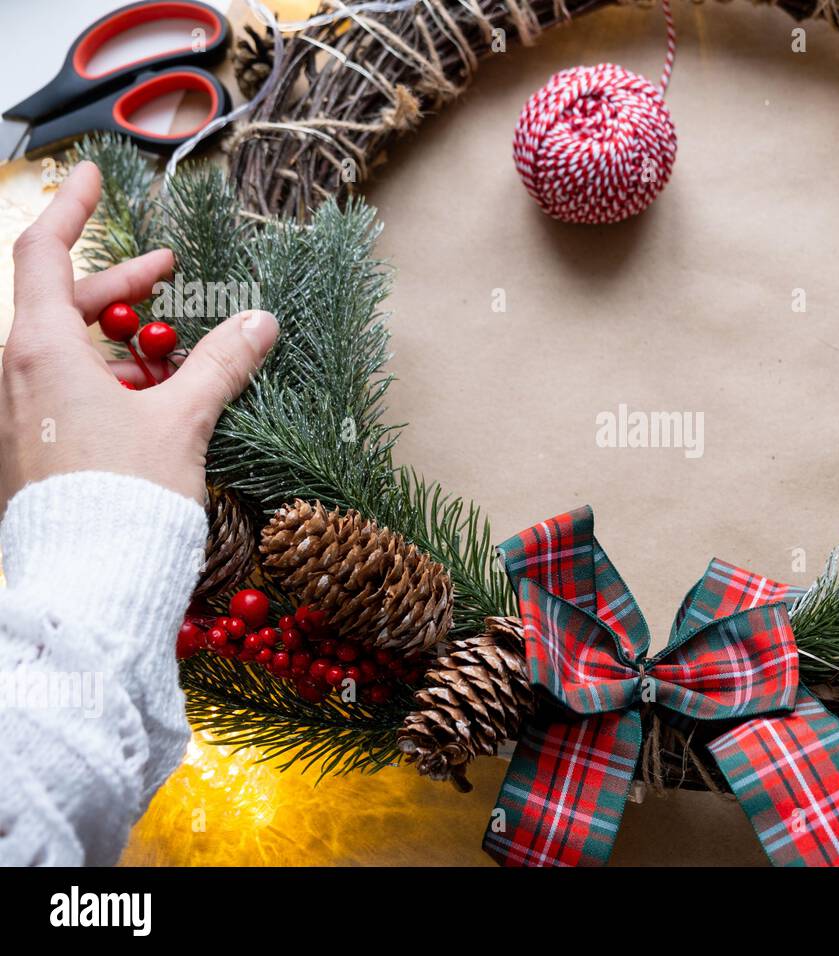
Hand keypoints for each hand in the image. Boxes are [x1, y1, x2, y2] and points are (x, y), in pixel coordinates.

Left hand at [1, 161, 277, 508]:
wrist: (89, 584)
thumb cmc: (127, 496)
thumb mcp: (182, 421)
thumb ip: (219, 365)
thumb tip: (259, 323)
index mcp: (41, 352)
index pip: (41, 252)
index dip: (70, 208)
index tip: (91, 177)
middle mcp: (16, 378)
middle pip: (57, 303)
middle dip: (116, 283)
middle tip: (165, 270)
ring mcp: (17, 418)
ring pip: (62, 353)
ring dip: (115, 340)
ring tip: (171, 352)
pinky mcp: (28, 453)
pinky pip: (61, 396)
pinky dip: (103, 382)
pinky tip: (150, 405)